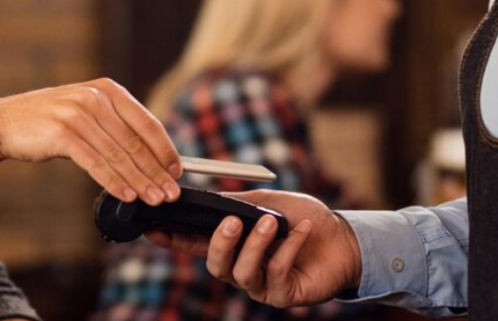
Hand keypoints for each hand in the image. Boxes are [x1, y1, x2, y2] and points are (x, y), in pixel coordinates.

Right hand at [0, 78, 181, 206]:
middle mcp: (95, 97)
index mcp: (107, 89)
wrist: (3, 122)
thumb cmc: (48, 121)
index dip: (164, 148)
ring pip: (118, 154)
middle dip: (156, 171)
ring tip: (154, 199)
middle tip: (171, 193)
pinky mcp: (63, 133)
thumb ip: (114, 124)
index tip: (177, 170)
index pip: (146, 121)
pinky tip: (126, 195)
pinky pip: (96, 162)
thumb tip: (148, 155)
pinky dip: (114, 181)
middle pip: (135, 141)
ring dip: (140, 180)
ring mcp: (79, 114)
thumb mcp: (85, 111)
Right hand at [147, 190, 361, 306]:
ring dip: (255, 245)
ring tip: (271, 223)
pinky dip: (287, 248)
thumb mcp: (267, 202)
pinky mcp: (283, 295)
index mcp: (233, 244)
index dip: (174, 239)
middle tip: (232, 221)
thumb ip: (239, 203)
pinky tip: (301, 230)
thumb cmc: (304, 218)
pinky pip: (276, 274)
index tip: (154, 229)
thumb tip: (211, 201)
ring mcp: (261, 284)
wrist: (343, 238)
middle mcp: (242, 267)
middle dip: (220, 243)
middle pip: (215, 265)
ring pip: (242, 273)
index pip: (196, 243)